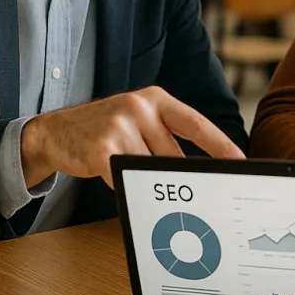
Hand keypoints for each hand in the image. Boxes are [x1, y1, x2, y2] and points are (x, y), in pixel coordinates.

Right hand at [20, 86, 244, 188]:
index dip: (221, 145)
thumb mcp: (137, 122)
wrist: (54, 132)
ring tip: (135, 179)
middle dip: (179, 178)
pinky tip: (115, 180)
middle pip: (173, 155)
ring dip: (144, 182)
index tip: (240, 162)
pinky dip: (124, 185)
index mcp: (155, 99)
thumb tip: (195, 173)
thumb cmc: (104, 131)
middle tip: (195, 195)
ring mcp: (119, 125)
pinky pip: (124, 178)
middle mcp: (139, 107)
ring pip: (148, 169)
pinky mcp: (101, 147)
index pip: (196, 124)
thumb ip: (164, 139)